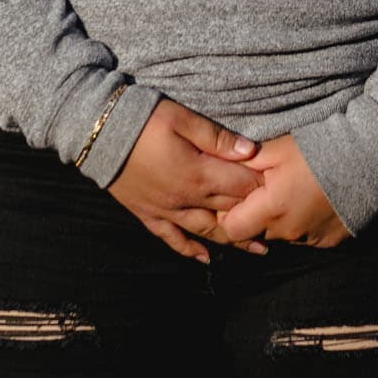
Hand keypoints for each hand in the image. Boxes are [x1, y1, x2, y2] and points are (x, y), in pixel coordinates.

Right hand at [105, 97, 273, 263]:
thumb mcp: (180, 118)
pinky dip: (189, 250)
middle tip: (279, 220)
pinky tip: (205, 258)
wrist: (95, 132)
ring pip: (206, 231)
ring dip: (233, 241)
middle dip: (254, 215)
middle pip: (228, 211)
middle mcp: (185, 199)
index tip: (281, 186)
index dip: (262, 186)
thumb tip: (250, 151)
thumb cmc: (141, 118)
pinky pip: (172, 238)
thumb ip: (215, 137)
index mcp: (197, 174)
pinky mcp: (147, 214)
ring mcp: (165, 210)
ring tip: (258, 250)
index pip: (240, 186)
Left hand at [218, 134, 349, 248]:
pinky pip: (305, 236)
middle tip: (266, 188)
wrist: (370, 157)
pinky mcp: (330, 241)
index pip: (231, 229)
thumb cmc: (319, 149)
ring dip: (280, 218)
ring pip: (282, 235)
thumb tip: (220, 167)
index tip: (236, 195)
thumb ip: (244, 163)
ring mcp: (311, 239)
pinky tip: (312, 200)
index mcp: (271, 209)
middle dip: (255, 214)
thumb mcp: (276, 149)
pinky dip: (303, 222)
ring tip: (293, 191)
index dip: (229, 213)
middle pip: (257, 232)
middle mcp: (289, 232)